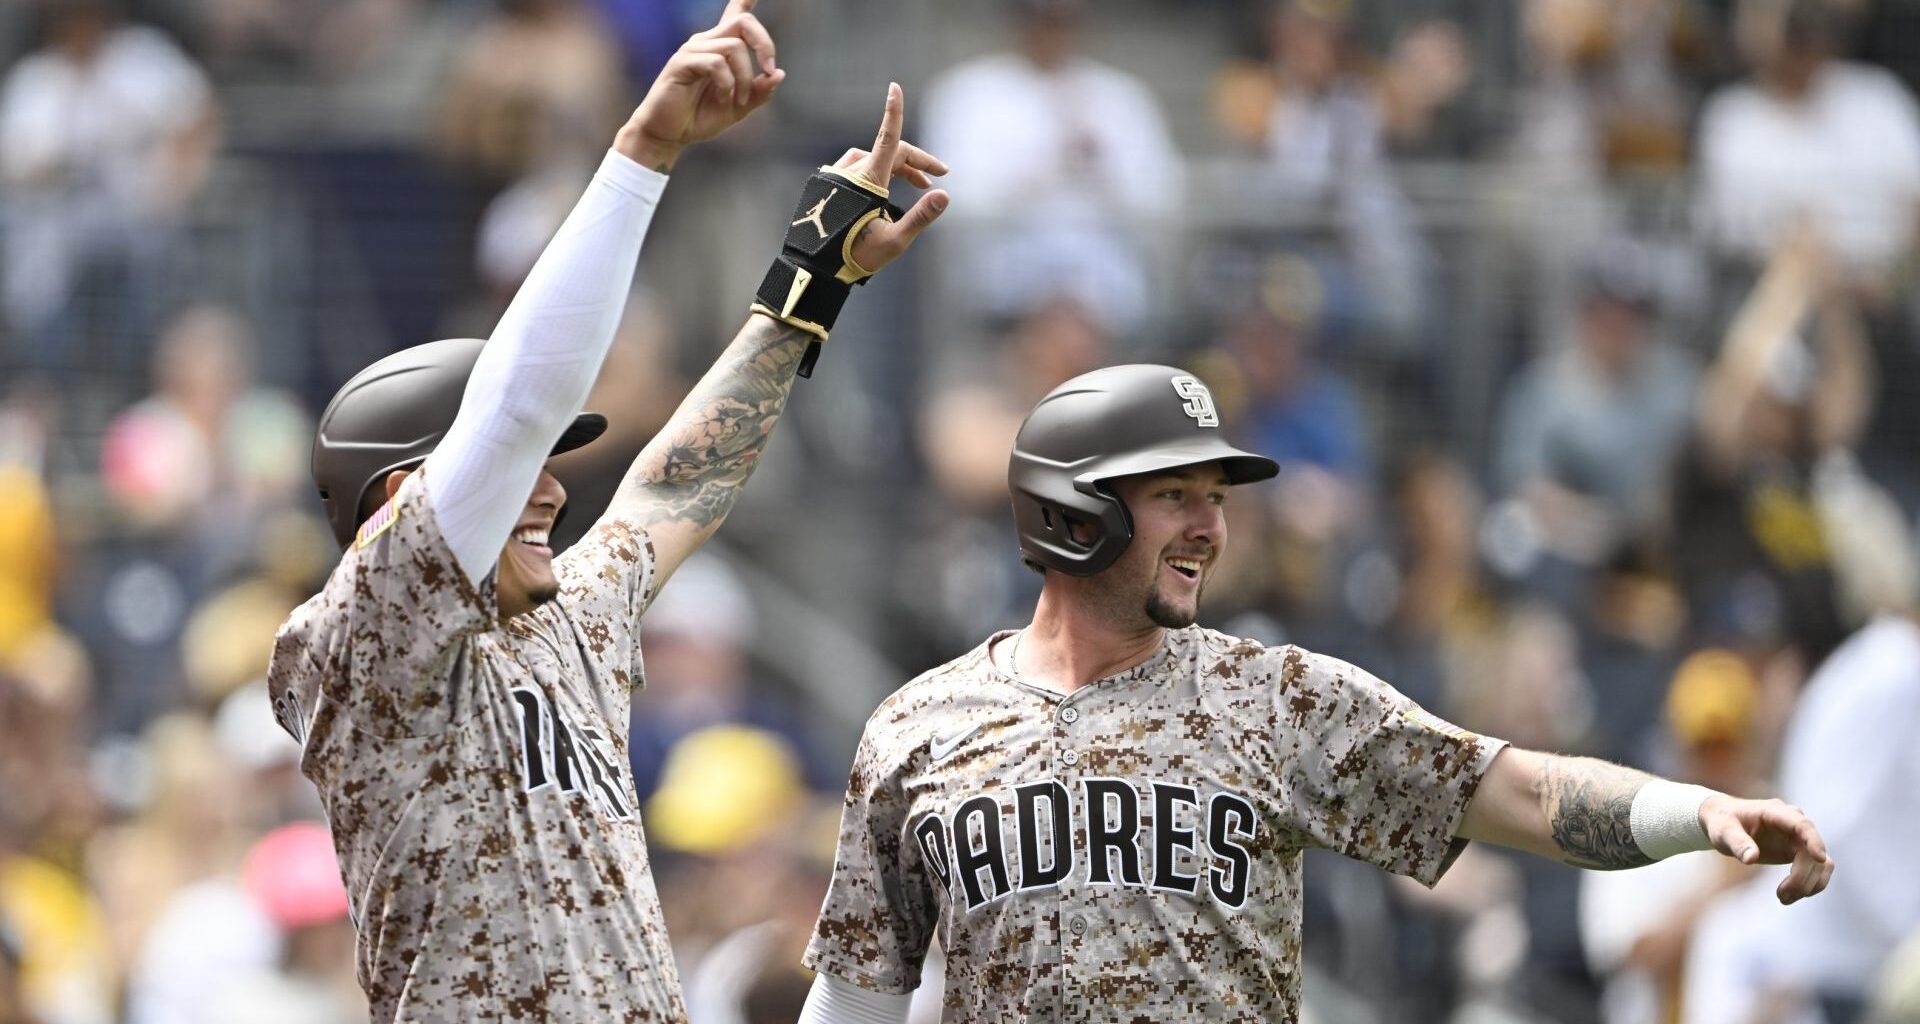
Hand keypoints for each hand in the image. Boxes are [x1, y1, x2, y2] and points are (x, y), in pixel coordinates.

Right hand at [616, 0, 783, 171]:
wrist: (669, 134)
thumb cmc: (699, 118)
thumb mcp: (738, 108)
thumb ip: (759, 92)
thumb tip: (778, 74)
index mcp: (721, 48)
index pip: (736, 13)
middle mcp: (707, 42)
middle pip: (744, 22)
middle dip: (764, 44)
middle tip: (769, 70)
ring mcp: (693, 50)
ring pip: (734, 47)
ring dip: (745, 78)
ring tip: (738, 101)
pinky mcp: (682, 62)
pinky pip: (717, 63)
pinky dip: (727, 84)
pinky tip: (723, 99)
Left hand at [833, 83, 950, 273]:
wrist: (815, 269)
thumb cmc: (855, 258)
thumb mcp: (894, 241)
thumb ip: (921, 216)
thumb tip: (944, 194)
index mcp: (868, 181)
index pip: (887, 139)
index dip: (893, 112)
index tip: (894, 88)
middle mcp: (850, 172)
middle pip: (890, 153)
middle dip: (916, 161)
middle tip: (938, 176)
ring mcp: (836, 177)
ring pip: (873, 159)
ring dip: (898, 167)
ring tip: (917, 184)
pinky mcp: (827, 185)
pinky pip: (857, 169)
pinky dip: (877, 172)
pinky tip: (885, 190)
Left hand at [1699, 795, 1834, 904]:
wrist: (1725, 823)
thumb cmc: (1722, 822)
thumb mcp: (1722, 830)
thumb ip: (1737, 842)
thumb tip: (1751, 858)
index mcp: (1775, 812)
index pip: (1802, 825)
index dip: (1814, 840)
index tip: (1819, 858)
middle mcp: (1793, 824)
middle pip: (1812, 852)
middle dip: (1802, 877)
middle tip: (1781, 896)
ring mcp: (1800, 838)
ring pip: (1821, 864)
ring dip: (1808, 884)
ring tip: (1783, 898)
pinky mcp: (1800, 852)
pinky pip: (1817, 870)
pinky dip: (1809, 885)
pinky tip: (1789, 895)